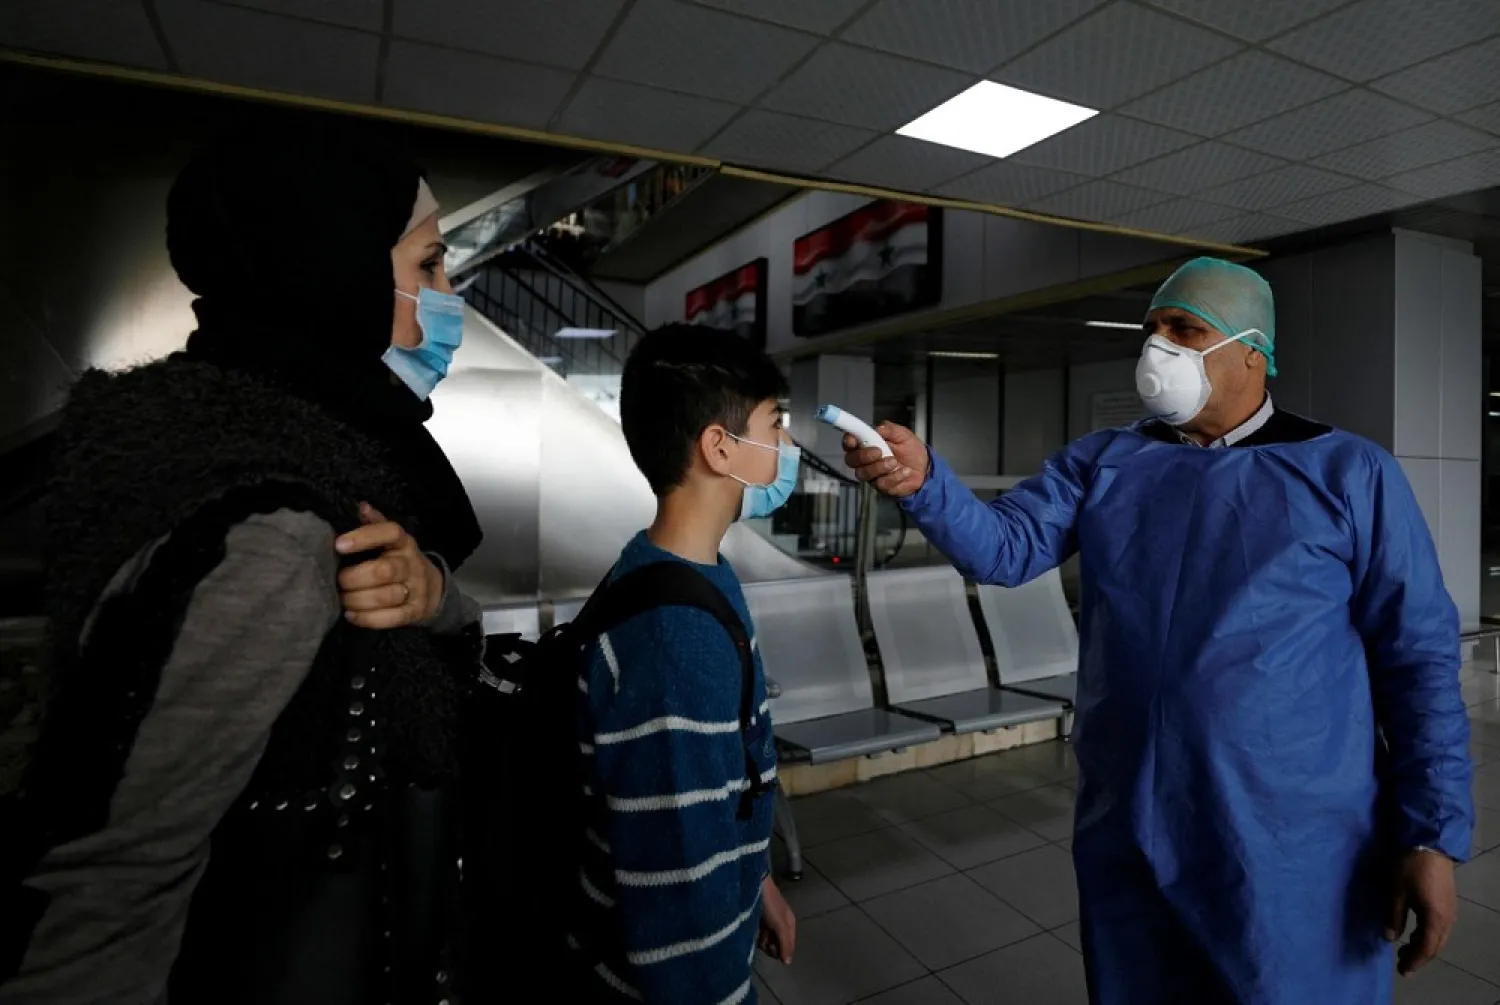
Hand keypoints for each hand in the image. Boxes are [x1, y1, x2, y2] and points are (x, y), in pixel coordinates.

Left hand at [335, 503, 444, 628]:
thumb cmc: (400, 561)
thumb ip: (375, 525)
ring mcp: (416, 589)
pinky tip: (351, 615)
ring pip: (386, 596)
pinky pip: (392, 618)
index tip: (339, 545)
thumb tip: (360, 506)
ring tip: (342, 600)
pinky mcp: (414, 612)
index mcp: (403, 543)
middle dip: (354, 578)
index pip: (389, 533)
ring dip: (358, 600)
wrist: (433, 589)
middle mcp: (412, 564)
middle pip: (384, 570)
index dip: (364, 537)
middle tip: (337, 582)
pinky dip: (368, 618)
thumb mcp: (391, 541)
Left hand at [758, 877, 795, 964]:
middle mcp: (782, 923)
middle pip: (779, 943)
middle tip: (764, 943)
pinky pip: (761, 933)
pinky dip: (758, 936)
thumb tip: (788, 963)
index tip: (772, 952)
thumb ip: (785, 943)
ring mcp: (770, 920)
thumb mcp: (780, 925)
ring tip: (758, 937)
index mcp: (790, 923)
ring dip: (764, 942)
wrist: (755, 885)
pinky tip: (754, 933)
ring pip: (769, 939)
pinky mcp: (760, 918)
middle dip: (771, 946)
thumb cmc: (770, 905)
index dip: (782, 951)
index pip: (789, 945)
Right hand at [842, 422, 928, 498]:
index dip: (848, 441)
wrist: (924, 467)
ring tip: (894, 461)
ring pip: (863, 474)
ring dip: (879, 467)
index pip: (849, 442)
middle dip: (863, 456)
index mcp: (867, 443)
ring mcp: (871, 474)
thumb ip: (890, 430)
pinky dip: (895, 476)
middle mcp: (865, 460)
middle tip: (879, 451)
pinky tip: (905, 471)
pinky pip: (881, 483)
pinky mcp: (881, 486)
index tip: (853, 440)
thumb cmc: (910, 449)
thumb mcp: (903, 435)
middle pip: (851, 460)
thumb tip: (879, 428)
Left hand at [1387, 848, 1456, 975]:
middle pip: (1435, 946)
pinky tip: (1415, 932)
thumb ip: (1394, 917)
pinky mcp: (1449, 903)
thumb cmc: (1410, 868)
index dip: (1414, 961)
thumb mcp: (1396, 892)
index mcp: (1434, 919)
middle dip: (1419, 957)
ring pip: (1439, 938)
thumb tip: (1389, 938)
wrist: (1430, 845)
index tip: (1402, 971)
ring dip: (1424, 946)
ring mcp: (1451, 911)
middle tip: (1402, 963)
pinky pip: (1441, 928)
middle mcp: (1447, 919)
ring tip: (1405, 950)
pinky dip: (1428, 935)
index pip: (1425, 948)